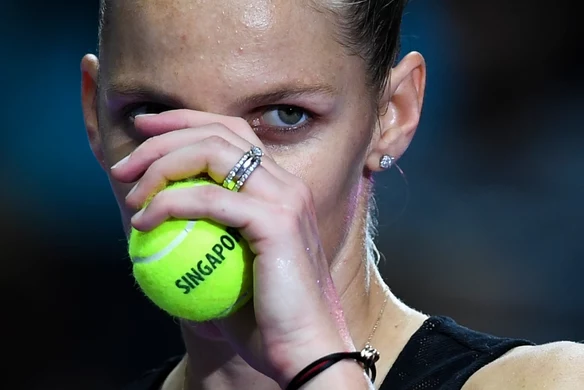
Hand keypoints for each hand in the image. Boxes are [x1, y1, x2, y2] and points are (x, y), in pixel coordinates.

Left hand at [110, 109, 356, 385]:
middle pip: (219, 132)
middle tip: (124, 166)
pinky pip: (211, 199)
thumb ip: (204, 236)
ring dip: (162, 164)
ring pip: (214, 152)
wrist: (303, 348)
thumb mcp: (228, 268)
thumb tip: (152, 223)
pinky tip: (145, 222)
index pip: (232, 133)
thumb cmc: (264, 319)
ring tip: (132, 193)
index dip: (185, 122)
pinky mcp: (277, 220)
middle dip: (163, 137)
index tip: (144, 130)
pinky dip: (171, 203)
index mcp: (280, 188)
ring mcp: (286, 198)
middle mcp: (287, 183)